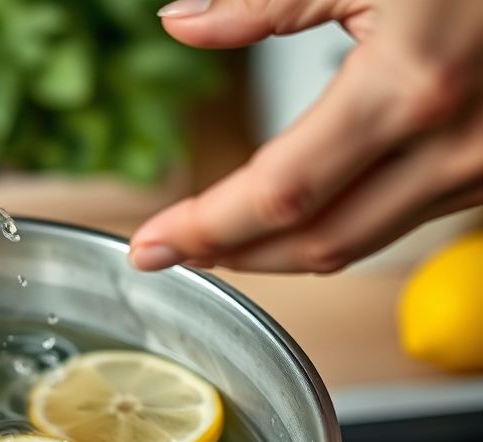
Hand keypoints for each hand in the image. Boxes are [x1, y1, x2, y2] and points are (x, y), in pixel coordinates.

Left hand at [130, 0, 482, 272]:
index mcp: (410, 90)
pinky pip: (400, 222)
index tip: (151, 244)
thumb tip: (179, 23)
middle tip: (169, 251)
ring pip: (360, 243)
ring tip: (217, 237)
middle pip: (316, 242)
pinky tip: (297, 212)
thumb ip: (266, 0)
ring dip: (280, 251)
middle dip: (232, 255)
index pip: (280, 192)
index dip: (206, 227)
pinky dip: (336, 229)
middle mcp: (453, 149)